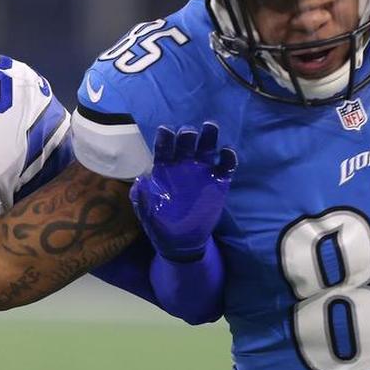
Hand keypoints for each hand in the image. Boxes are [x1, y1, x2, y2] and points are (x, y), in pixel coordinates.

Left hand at [130, 123, 237, 261]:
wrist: (180, 242)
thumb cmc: (160, 223)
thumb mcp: (146, 211)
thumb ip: (142, 196)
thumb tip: (141, 181)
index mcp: (164, 168)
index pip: (164, 148)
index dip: (164, 138)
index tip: (165, 130)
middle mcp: (183, 165)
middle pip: (186, 143)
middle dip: (187, 134)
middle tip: (189, 132)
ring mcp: (202, 172)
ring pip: (207, 148)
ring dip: (209, 136)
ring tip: (211, 126)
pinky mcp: (219, 182)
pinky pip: (226, 166)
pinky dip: (229, 157)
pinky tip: (227, 152)